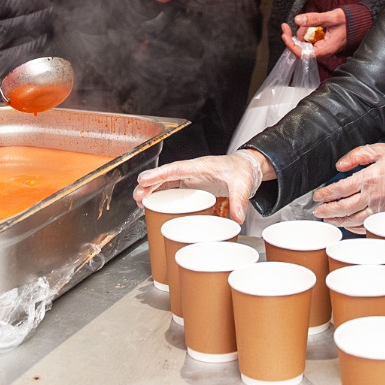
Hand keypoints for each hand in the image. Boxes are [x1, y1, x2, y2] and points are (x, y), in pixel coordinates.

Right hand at [134, 150, 269, 223]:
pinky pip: (172, 188)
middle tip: (137, 196)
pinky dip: (160, 194)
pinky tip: (152, 203)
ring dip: (151, 190)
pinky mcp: (192, 186)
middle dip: (149, 185)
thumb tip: (237, 217)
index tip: (144, 179)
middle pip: (166, 176)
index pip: (176, 168)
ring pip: (166, 182)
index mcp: (201, 166)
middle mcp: (192, 171)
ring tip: (139, 201)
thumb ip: (240, 200)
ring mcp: (191, 178)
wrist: (247, 167)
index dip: (159, 174)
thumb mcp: (243, 185)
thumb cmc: (242, 170)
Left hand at [282, 9, 346, 57]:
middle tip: (294, 24)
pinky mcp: (320, 43)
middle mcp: (321, 51)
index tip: (284, 34)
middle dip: (297, 34)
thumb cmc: (348, 23)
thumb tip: (297, 19)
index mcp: (324, 50)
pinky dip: (308, 30)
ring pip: (304, 41)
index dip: (291, 45)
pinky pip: (308, 38)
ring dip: (304, 31)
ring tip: (313, 22)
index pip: (302, 54)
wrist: (359, 24)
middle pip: (300, 47)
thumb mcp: (331, 18)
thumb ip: (314, 19)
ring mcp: (320, 48)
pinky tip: (315, 25)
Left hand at [310, 143, 384, 230]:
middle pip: (343, 208)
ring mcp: (380, 208)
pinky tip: (347, 225)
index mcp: (369, 178)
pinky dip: (354, 228)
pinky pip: (367, 226)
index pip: (340, 189)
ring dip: (338, 221)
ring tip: (328, 219)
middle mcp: (373, 195)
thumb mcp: (379, 149)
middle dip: (327, 211)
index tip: (317, 195)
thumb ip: (357, 155)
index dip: (326, 194)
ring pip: (353, 220)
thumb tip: (340, 165)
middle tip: (317, 211)